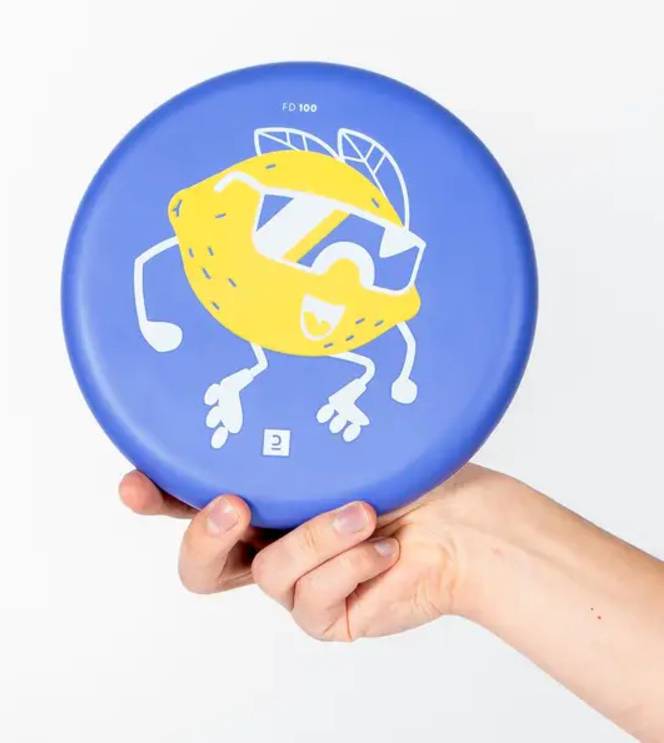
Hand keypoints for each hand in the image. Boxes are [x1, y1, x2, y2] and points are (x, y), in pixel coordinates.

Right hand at [119, 464, 503, 639]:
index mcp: (265, 493)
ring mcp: (296, 580)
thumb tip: (265, 392)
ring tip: (361, 513)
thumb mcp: (342, 443)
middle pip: (199, 563)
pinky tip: (382, 548)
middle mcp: (270, 540)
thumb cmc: (412, 471)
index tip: (135, 481)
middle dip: (202, 536)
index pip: (190, 497)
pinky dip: (348, 566)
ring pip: (265, 575)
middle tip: (231, 506)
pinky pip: (311, 601)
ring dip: (312, 538)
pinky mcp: (326, 615)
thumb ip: (293, 431)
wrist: (467, 521)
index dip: (155, 494)